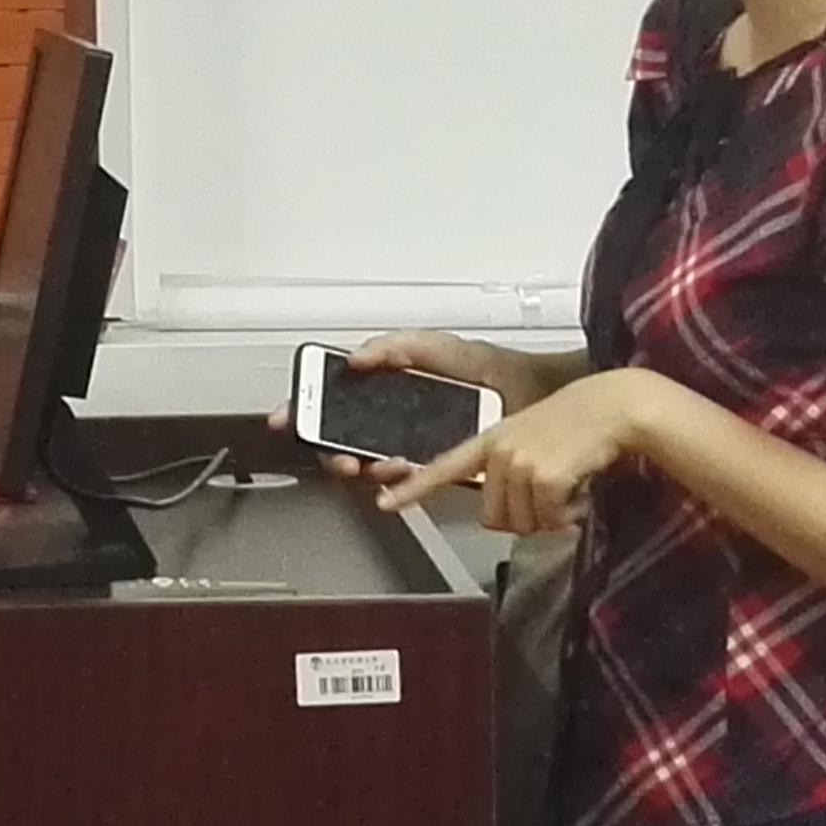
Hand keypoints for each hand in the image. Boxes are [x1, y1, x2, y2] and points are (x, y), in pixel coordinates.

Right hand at [280, 330, 556, 484]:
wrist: (533, 396)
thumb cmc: (492, 369)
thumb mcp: (437, 347)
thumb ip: (395, 346)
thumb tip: (356, 358)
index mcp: (390, 385)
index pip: (336, 398)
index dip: (309, 407)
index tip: (292, 416)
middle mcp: (396, 418)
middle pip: (343, 436)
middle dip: (327, 445)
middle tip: (330, 448)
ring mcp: (413, 445)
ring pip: (367, 461)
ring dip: (358, 463)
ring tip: (363, 460)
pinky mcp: (436, 470)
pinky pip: (403, 479)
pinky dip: (392, 477)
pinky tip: (394, 468)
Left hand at [374, 367, 686, 535]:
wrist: (615, 406)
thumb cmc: (581, 425)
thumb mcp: (533, 440)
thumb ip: (510, 471)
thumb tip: (507, 515)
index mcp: (492, 439)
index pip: (445, 467)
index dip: (414, 489)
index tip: (386, 503)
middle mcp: (500, 450)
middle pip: (494, 518)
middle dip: (523, 519)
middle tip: (550, 499)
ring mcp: (519, 462)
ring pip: (522, 523)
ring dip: (549, 517)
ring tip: (568, 487)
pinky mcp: (544, 475)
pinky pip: (549, 520)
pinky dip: (568, 516)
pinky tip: (579, 491)